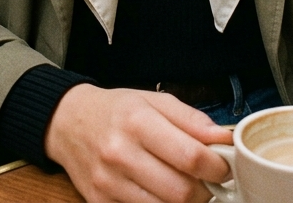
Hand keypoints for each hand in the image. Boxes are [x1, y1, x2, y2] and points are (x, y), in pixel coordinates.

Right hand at [44, 83, 232, 202]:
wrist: (68, 123)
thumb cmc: (116, 110)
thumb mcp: (154, 100)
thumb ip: (191, 120)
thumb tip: (224, 139)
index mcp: (137, 121)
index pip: (190, 156)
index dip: (217, 167)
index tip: (224, 166)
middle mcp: (120, 153)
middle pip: (180, 192)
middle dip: (205, 190)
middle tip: (207, 180)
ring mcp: (108, 183)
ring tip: (185, 185)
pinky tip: (161, 193)